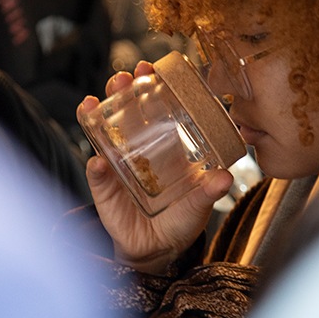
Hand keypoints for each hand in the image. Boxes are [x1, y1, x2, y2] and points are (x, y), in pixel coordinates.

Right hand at [79, 61, 234, 275]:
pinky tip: (98, 161)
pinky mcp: (104, 188)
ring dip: (95, 116)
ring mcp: (117, 165)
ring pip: (102, 133)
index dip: (150, 85)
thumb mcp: (199, 204)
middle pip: (124, 111)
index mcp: (163, 145)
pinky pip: (97, 174)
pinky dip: (96, 167)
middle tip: (122, 78)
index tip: (150, 67)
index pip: (154, 106)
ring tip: (94, 104)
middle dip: (120, 90)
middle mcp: (136, 148)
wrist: (157, 249)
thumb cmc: (181, 221)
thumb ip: (208, 192)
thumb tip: (224, 177)